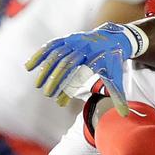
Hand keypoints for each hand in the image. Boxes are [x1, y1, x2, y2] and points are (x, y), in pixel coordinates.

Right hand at [25, 22, 147, 115]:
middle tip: (46, 95)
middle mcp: (84, 49)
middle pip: (66, 65)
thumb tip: (125, 116)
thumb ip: (119, 97)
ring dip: (45, 69)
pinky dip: (40, 55)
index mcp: (96, 59)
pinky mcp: (67, 38)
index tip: (60, 103)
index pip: (79, 76)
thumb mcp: (116, 78)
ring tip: (37, 85)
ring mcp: (74, 41)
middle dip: (55, 80)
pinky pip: (51, 46)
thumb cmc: (113, 63)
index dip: (69, 90)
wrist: (114, 38)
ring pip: (56, 54)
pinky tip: (29, 66)